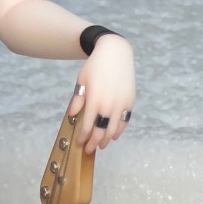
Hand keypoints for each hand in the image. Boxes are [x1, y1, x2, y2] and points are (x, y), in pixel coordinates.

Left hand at [70, 34, 134, 152]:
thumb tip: (72, 115)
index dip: (84, 136)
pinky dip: (119, 129)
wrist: (115, 53)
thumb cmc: (94, 67)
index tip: (79, 143)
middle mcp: (109, 104)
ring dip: (107, 138)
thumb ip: (78, 99)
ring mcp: (121, 103)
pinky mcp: (130, 101)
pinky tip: (113, 135)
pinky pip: (125, 120)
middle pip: (101, 130)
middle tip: (89, 150)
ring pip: (114, 128)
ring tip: (101, 145)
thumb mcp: (82, 81)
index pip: (88, 125)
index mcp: (94, 100)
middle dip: (94, 142)